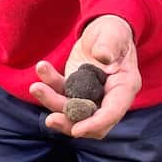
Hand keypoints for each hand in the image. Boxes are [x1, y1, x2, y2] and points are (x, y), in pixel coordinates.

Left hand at [29, 15, 140, 138]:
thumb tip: (102, 56)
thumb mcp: (113, 33)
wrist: (103, 30)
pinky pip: (60, 93)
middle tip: (50, 119)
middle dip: (69, 122)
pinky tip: (41, 69)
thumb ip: (109, 44)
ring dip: (52, 103)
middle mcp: (108, 97)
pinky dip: (49, 86)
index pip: (112, 112)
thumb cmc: (113, 32)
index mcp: (125, 87)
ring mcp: (90, 95)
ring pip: (71, 110)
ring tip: (36, 87)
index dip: (95, 123)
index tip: (77, 130)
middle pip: (89, 120)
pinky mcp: (75, 89)